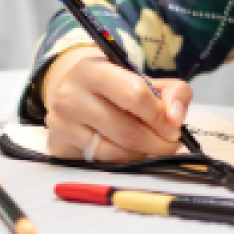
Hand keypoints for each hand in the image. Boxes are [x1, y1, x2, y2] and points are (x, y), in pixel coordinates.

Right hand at [43, 48, 193, 162]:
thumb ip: (173, 92)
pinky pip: (102, 163)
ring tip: (147, 144)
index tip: (174, 126)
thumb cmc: (114, 87)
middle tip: (169, 144)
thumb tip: (175, 119)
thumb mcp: (144, 79)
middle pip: (126, 130)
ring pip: (115, 152)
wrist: (75, 94)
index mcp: (91, 69)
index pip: (134, 94)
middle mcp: (69, 95)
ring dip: (141, 153)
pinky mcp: (58, 147)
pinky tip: (125, 149)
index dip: (160, 115)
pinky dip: (122, 161)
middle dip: (157, 142)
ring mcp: (60, 123)